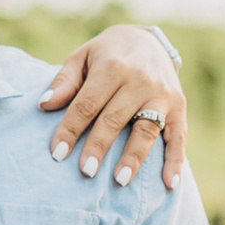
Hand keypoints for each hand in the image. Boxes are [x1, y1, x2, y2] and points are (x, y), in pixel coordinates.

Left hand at [40, 24, 185, 186]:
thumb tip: (44, 105)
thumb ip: (65, 81)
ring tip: (120, 180)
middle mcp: (140, 80)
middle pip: (115, 118)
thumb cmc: (106, 55)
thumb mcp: (82, 57)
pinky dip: (176, 161)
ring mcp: (163, 95)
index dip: (70, 129)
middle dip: (99, 146)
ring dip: (134, 157)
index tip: (57, 153)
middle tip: (85, 171)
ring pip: (146, 130)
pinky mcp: (179, 107)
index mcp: (113, 66)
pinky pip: (179, 137)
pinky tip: (169, 183)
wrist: (147, 41)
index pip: (87, 104)